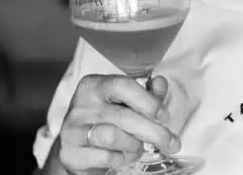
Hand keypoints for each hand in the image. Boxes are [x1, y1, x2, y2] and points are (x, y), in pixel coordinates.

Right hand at [55, 74, 180, 173]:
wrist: (77, 147)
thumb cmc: (107, 121)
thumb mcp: (127, 103)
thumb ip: (146, 94)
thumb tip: (160, 83)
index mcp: (94, 85)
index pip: (123, 86)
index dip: (148, 102)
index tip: (164, 116)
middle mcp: (81, 105)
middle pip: (123, 117)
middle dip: (153, 132)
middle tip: (171, 143)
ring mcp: (72, 129)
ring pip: (114, 137)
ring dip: (134, 146)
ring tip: (138, 147)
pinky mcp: (70, 153)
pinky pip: (105, 157)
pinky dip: (122, 159)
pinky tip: (123, 156)